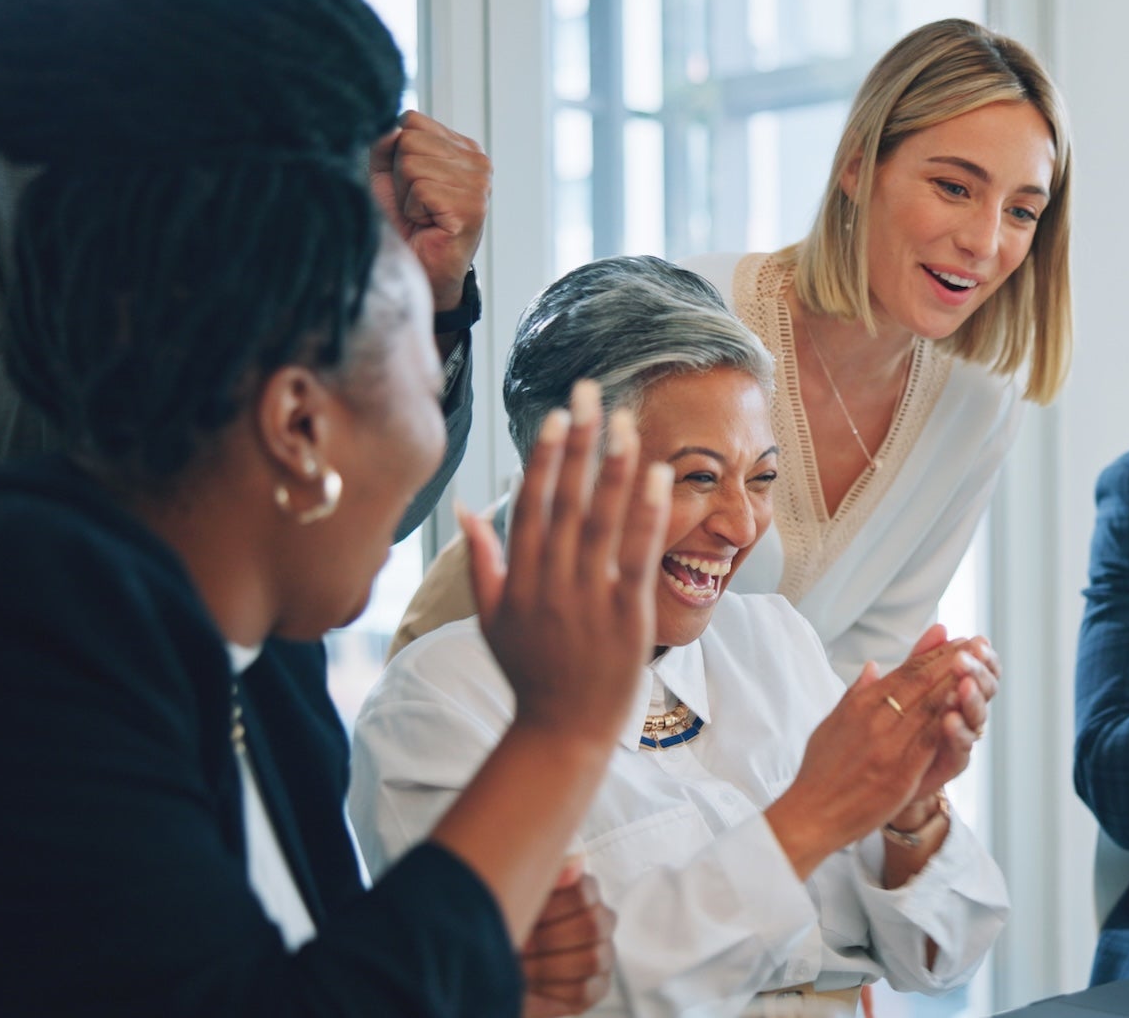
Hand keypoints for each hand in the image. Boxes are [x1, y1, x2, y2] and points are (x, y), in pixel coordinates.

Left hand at [369, 109, 491, 310]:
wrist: (420, 269)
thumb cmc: (406, 224)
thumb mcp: (387, 174)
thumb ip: (385, 144)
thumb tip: (392, 128)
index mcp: (462, 147)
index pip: (411, 119)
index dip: (396, 152)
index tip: (410, 182)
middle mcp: (477, 161)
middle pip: (409, 139)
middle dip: (399, 175)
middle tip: (416, 203)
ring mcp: (479, 183)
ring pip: (411, 163)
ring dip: (406, 195)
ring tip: (422, 214)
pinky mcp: (471, 206)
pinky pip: (420, 189)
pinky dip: (413, 211)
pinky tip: (428, 224)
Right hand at [463, 381, 671, 745]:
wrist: (560, 735)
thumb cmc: (529, 674)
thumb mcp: (491, 619)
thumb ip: (483, 561)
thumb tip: (468, 507)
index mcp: (519, 581)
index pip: (531, 507)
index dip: (544, 459)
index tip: (555, 416)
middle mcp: (551, 585)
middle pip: (567, 503)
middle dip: (579, 445)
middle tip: (589, 394)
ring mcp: (589, 601)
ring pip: (603, 523)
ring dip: (615, 469)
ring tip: (627, 423)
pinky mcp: (627, 618)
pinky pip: (639, 558)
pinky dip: (648, 516)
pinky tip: (660, 478)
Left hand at [520, 860, 616, 1017]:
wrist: (495, 970)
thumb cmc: (509, 927)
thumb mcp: (519, 900)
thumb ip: (546, 879)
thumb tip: (577, 861)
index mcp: (584, 893)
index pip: (584, 890)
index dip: (552, 907)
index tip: (525, 915)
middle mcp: (601, 921)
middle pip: (592, 924)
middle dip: (548, 938)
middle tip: (519, 945)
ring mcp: (604, 954)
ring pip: (591, 958)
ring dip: (547, 965)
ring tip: (519, 968)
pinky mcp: (598, 987)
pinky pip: (584, 988)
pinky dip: (551, 989)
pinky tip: (531, 986)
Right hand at [765, 637, 986, 878]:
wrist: (810, 814)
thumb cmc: (819, 773)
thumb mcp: (831, 724)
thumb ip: (856, 694)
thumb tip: (873, 667)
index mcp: (859, 705)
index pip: (903, 671)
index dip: (931, 653)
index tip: (952, 639)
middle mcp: (875, 719)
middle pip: (920, 681)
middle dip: (950, 660)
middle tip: (973, 643)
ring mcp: (888, 745)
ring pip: (929, 705)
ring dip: (956, 682)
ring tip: (977, 665)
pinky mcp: (900, 772)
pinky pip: (930, 740)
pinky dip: (949, 720)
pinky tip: (965, 706)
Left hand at [904, 632, 998, 805]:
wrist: (877, 771)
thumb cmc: (896, 724)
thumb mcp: (906, 685)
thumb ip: (922, 658)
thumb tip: (941, 627)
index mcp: (959, 690)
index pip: (981, 669)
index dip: (983, 657)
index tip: (981, 642)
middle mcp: (966, 712)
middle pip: (984, 689)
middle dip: (977, 672)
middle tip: (966, 659)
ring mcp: (962, 737)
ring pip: (977, 717)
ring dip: (971, 699)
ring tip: (963, 685)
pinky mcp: (953, 762)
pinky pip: (962, 748)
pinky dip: (958, 732)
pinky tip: (950, 719)